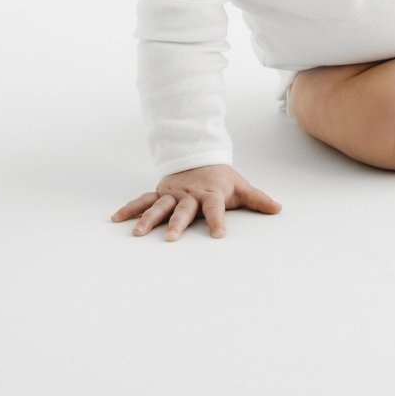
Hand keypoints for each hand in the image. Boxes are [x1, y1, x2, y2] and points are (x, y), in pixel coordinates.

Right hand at [111, 164, 281, 240]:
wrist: (200, 157)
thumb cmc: (222, 178)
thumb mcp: (241, 187)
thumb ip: (258, 199)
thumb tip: (279, 209)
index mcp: (210, 194)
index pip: (216, 208)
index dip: (218, 220)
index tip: (219, 235)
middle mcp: (189, 195)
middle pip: (183, 209)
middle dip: (178, 223)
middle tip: (172, 238)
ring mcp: (172, 194)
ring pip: (159, 207)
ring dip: (148, 219)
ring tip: (138, 234)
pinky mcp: (160, 193)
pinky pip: (143, 201)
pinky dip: (130, 208)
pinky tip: (116, 219)